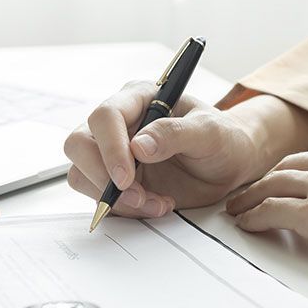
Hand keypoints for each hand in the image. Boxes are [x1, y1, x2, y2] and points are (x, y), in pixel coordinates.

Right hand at [63, 81, 263, 216]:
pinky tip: (155, 205)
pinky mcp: (114, 180)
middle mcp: (118, 124)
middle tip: (137, 196)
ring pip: (81, 174)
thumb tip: (139, 146)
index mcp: (138, 99)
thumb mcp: (211, 132)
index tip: (126, 177)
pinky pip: (98, 197)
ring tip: (156, 203)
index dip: (110, 148)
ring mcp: (112, 153)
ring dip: (114, 198)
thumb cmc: (222, 140)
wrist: (229, 165)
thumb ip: (175, 134)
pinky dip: (122, 209)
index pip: (105, 116)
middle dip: (102, 176)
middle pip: (78, 144)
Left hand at [226, 138, 307, 289]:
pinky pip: (269, 210)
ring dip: (249, 197)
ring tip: (236, 208)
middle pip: (287, 166)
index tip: (280, 181)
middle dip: (265, 180)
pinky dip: (253, 217)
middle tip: (250, 192)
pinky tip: (246, 224)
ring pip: (271, 184)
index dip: (293, 172)